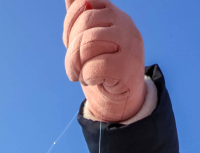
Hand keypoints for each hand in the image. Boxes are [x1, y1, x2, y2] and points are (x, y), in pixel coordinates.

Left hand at [63, 0, 146, 122]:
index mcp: (112, 12)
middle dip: (71, 47)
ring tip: (78, 73)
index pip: (84, 2)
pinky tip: (91, 80)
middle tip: (72, 65)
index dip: (70, 22)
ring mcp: (129, 44)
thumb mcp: (88, 37)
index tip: (70, 41)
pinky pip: (96, 66)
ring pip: (89, 43)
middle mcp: (124, 23)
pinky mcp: (128, 67)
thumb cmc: (102, 64)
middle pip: (85, 22)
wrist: (122, 97)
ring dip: (75, 63)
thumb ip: (80, 16)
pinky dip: (87, 76)